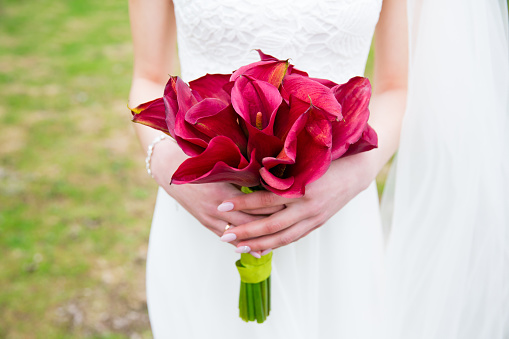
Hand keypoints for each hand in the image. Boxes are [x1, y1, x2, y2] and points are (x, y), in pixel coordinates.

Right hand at [150, 139, 284, 255]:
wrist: (169, 168)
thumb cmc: (197, 160)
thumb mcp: (222, 163)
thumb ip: (245, 170)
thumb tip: (272, 175)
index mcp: (224, 189)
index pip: (257, 202)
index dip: (277, 205)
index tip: (295, 205)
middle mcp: (218, 208)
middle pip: (252, 221)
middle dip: (273, 224)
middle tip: (294, 224)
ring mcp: (211, 218)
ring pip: (240, 234)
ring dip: (260, 239)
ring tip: (281, 240)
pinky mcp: (206, 223)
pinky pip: (228, 238)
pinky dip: (244, 244)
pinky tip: (260, 250)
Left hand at [219, 153, 375, 252]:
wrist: (356, 171)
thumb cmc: (325, 159)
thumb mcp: (302, 161)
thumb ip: (280, 172)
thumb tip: (249, 176)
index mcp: (301, 187)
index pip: (265, 199)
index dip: (243, 204)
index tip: (222, 206)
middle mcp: (307, 206)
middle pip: (270, 225)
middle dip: (245, 232)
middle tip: (223, 235)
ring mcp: (313, 218)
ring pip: (282, 237)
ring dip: (258, 244)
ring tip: (237, 247)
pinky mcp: (317, 224)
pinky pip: (293, 238)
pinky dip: (275, 245)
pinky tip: (260, 249)